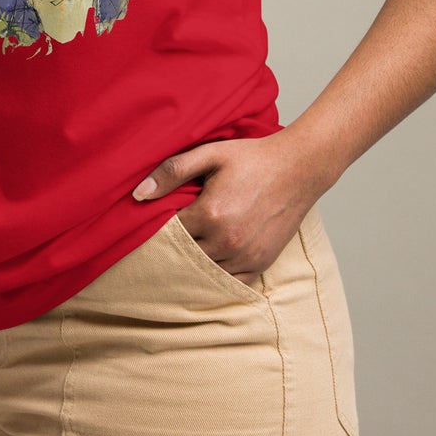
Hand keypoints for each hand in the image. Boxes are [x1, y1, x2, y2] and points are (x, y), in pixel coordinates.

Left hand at [132, 131, 331, 283]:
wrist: (298, 168)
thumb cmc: (251, 158)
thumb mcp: (209, 154)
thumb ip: (171, 172)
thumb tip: (138, 194)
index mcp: (211, 213)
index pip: (169, 232)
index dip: (157, 227)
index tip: (151, 221)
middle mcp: (228, 241)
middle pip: (184, 255)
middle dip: (172, 247)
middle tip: (161, 239)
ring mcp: (247, 256)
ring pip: (205, 271)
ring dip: (193, 262)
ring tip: (184, 248)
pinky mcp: (261, 264)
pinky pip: (230, 281)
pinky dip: (216, 273)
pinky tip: (207, 261)